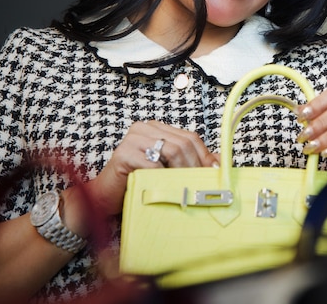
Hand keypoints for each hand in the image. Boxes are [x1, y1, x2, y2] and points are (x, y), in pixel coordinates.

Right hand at [80, 120, 218, 220]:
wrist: (106, 198)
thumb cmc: (138, 184)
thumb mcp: (169, 171)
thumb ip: (190, 163)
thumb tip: (220, 163)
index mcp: (158, 129)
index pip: (190, 137)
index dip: (204, 156)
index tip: (213, 174)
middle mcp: (146, 128)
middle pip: (183, 143)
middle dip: (195, 166)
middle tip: (200, 185)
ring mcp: (133, 138)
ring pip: (171, 151)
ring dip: (182, 172)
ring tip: (186, 188)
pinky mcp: (123, 153)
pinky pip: (152, 164)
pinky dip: (162, 177)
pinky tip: (165, 187)